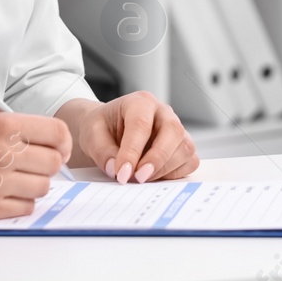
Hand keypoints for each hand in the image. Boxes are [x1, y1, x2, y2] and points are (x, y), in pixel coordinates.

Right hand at [0, 112, 71, 221]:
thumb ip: (10, 129)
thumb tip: (42, 142)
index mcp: (2, 125)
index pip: (57, 133)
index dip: (62, 143)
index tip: (58, 149)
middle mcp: (2, 152)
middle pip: (54, 163)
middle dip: (47, 165)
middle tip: (33, 167)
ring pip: (42, 188)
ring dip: (33, 186)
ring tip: (13, 181)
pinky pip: (23, 209)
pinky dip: (18, 204)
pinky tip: (2, 196)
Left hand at [70, 91, 198, 183]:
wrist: (110, 128)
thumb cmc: (103, 127)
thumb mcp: (92, 134)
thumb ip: (102, 152)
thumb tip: (116, 169)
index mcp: (140, 102)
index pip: (141, 124)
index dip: (132, 151)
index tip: (122, 173)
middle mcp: (163, 112)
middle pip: (173, 131)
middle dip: (157, 159)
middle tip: (138, 178)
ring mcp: (176, 129)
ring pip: (185, 148)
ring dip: (164, 169)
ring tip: (140, 177)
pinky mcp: (181, 146)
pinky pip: (190, 162)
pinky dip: (175, 174)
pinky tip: (154, 176)